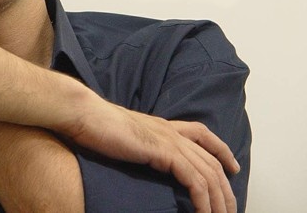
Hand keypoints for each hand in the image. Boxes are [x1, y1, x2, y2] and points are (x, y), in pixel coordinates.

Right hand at [63, 99, 238, 212]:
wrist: (85, 114)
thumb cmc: (95, 125)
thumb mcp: (123, 136)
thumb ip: (138, 145)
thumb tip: (139, 156)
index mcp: (162, 125)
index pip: (202, 133)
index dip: (221, 149)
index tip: (232, 167)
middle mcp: (170, 130)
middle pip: (211, 159)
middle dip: (225, 187)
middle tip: (231, 210)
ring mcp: (168, 139)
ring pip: (208, 172)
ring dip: (219, 200)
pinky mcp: (162, 151)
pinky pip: (194, 179)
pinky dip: (203, 200)